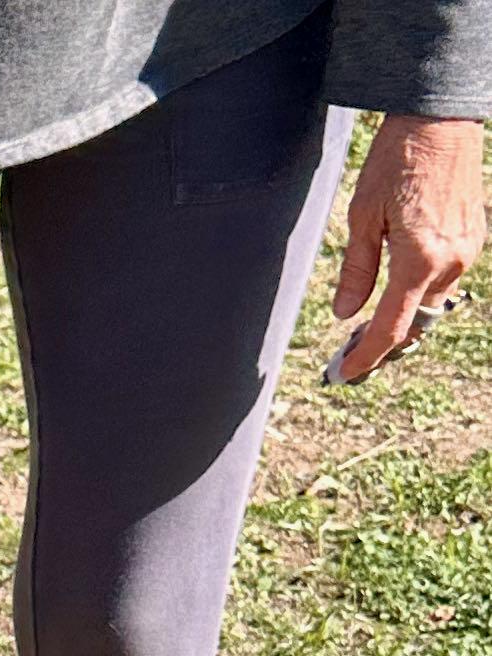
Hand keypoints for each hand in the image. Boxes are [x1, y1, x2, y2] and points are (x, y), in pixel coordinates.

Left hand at [331, 115, 485, 383]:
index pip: (391, 327)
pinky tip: (396, 291)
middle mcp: (452, 260)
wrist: (439, 118)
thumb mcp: (362, 217)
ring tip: (365, 329)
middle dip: (384, 343)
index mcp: (421, 259)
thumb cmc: (396, 161)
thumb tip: (346, 313)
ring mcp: (468, 247)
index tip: (343, 374)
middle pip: (415, 321)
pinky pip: (445, 277)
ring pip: (432, 301)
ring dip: (403, 317)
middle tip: (349, 357)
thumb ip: (356, 270)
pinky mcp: (474, 235)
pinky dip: (419, 292)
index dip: (366, 357)